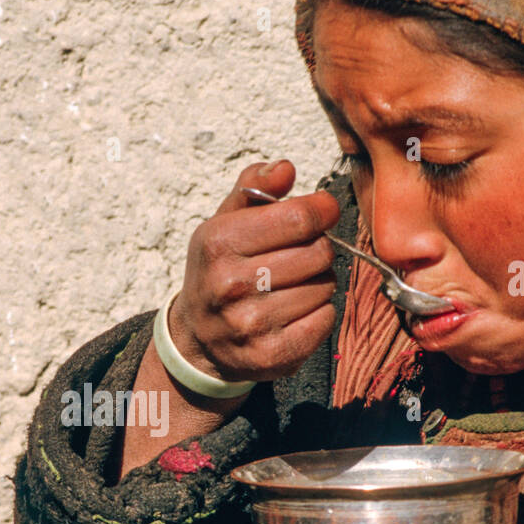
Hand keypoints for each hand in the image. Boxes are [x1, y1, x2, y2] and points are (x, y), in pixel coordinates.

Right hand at [170, 159, 340, 383]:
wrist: (198, 338)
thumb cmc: (220, 269)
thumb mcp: (224, 222)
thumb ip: (254, 187)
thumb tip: (286, 168)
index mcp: (218, 243)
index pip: (299, 217)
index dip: (322, 210)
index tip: (323, 211)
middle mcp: (230, 285)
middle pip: (318, 253)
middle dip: (317, 249)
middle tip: (300, 256)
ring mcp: (250, 324)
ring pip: (325, 287)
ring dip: (318, 283)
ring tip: (292, 285)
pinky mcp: (270, 355)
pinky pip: (325, 320)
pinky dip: (319, 313)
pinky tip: (295, 311)